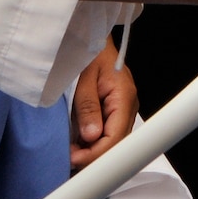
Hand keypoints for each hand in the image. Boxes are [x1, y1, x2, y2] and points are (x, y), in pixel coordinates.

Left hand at [71, 39, 139, 169]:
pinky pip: (108, 132)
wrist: (93, 39)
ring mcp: (124, 109)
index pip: (115, 137)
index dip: (96, 154)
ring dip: (93, 151)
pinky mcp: (115, 111)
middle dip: (94, 156)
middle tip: (69, 160)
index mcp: (123, 97)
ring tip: (70, 155)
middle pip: (116, 143)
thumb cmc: (89, 53)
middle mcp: (128, 106)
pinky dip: (93, 142)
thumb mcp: (83, 78)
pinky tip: (77, 145)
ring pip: (113, 140)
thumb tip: (91, 136)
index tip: (74, 158)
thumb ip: (87, 107)